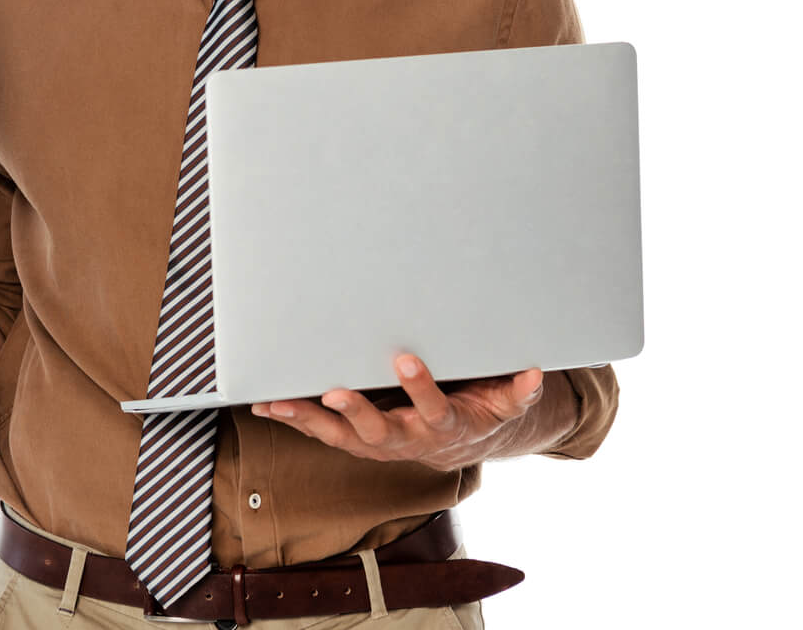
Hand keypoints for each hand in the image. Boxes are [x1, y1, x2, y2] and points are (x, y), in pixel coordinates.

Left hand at [249, 354, 546, 470]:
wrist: (460, 442)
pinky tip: (267, 404)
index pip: (434, 408)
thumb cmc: (479, 410)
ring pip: (341, 437)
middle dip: (356, 413)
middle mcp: (407, 440)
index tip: (407, 359)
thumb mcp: (504, 403)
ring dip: (310, 420)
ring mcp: (378, 444)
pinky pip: (323, 432)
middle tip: (336, 390)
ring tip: (279, 402)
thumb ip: (518, 391)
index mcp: (443, 426)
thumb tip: (535, 374)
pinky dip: (297, 419)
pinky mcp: (356, 440)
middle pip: (379, 432)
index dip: (421, 387)